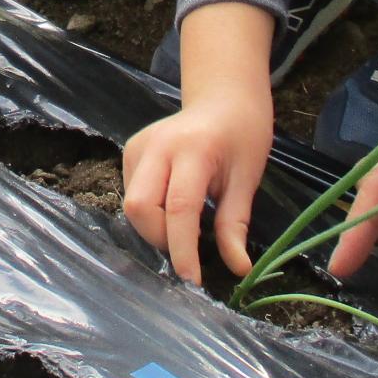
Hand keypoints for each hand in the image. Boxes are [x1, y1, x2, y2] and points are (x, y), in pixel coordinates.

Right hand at [122, 3, 275, 284]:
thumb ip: (235, 225)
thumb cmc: (242, 135)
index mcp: (193, 150)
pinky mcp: (130, 152)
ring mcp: (138, 147)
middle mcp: (157, 145)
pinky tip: (173, 207)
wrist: (223, 97)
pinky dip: (151, 214)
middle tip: (189, 247)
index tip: (194, 280)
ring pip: (132, 205)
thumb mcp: (247, 179)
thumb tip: (239, 270)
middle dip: (161, 238)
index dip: (183, 249)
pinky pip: (132, 195)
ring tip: (185, 225)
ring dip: (155, 228)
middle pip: (140, 207)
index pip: (179, 208)